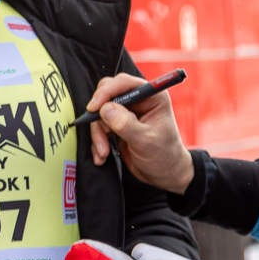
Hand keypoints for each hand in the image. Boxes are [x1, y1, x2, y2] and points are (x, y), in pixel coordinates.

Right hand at [86, 73, 193, 194]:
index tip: (94, 108)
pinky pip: (98, 125)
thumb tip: (106, 109)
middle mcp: (138, 100)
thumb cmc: (164, 157)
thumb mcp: (146, 142)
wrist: (164, 175)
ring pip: (100, 112)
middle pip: (107, 94)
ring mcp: (126, 112)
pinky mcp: (117, 124)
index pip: (124, 83)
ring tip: (103, 152)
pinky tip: (102, 155)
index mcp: (152, 97)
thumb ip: (126, 124)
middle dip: (100, 115)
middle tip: (100, 133)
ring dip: (98, 133)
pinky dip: (97, 140)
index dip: (106, 92)